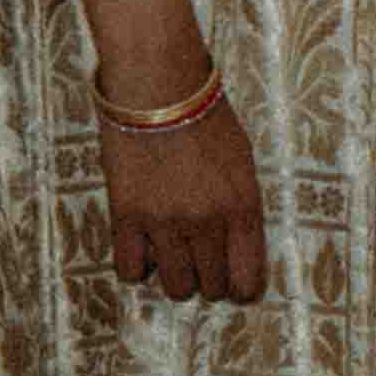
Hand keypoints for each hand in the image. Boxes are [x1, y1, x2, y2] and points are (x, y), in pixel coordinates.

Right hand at [106, 84, 271, 306]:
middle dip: (211, 280)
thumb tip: (236, 244)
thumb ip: (241, 206)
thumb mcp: (242, 161)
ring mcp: (165, 223)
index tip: (237, 285)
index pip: (248, 278)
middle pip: (212, 287)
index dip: (243, 289)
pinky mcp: (127, 216)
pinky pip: (131, 270)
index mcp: (242, 208)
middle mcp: (207, 222)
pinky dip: (138, 266)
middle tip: (203, 263)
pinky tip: (143, 249)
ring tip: (174, 257)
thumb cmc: (206, 116)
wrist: (158, 87)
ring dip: (177, 278)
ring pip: (175, 287)